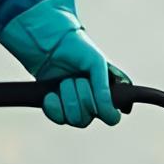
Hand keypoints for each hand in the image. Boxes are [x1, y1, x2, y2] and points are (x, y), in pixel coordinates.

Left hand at [0, 0, 122, 128]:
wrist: (51, 44)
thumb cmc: (78, 49)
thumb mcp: (97, 64)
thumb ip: (105, 88)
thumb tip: (110, 110)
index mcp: (106, 94)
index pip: (112, 117)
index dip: (107, 113)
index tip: (99, 101)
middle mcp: (91, 103)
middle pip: (88, 119)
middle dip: (82, 96)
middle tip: (77, 78)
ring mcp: (73, 106)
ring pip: (74, 119)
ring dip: (68, 98)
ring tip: (65, 81)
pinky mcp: (56, 107)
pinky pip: (58, 118)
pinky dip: (54, 107)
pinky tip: (51, 94)